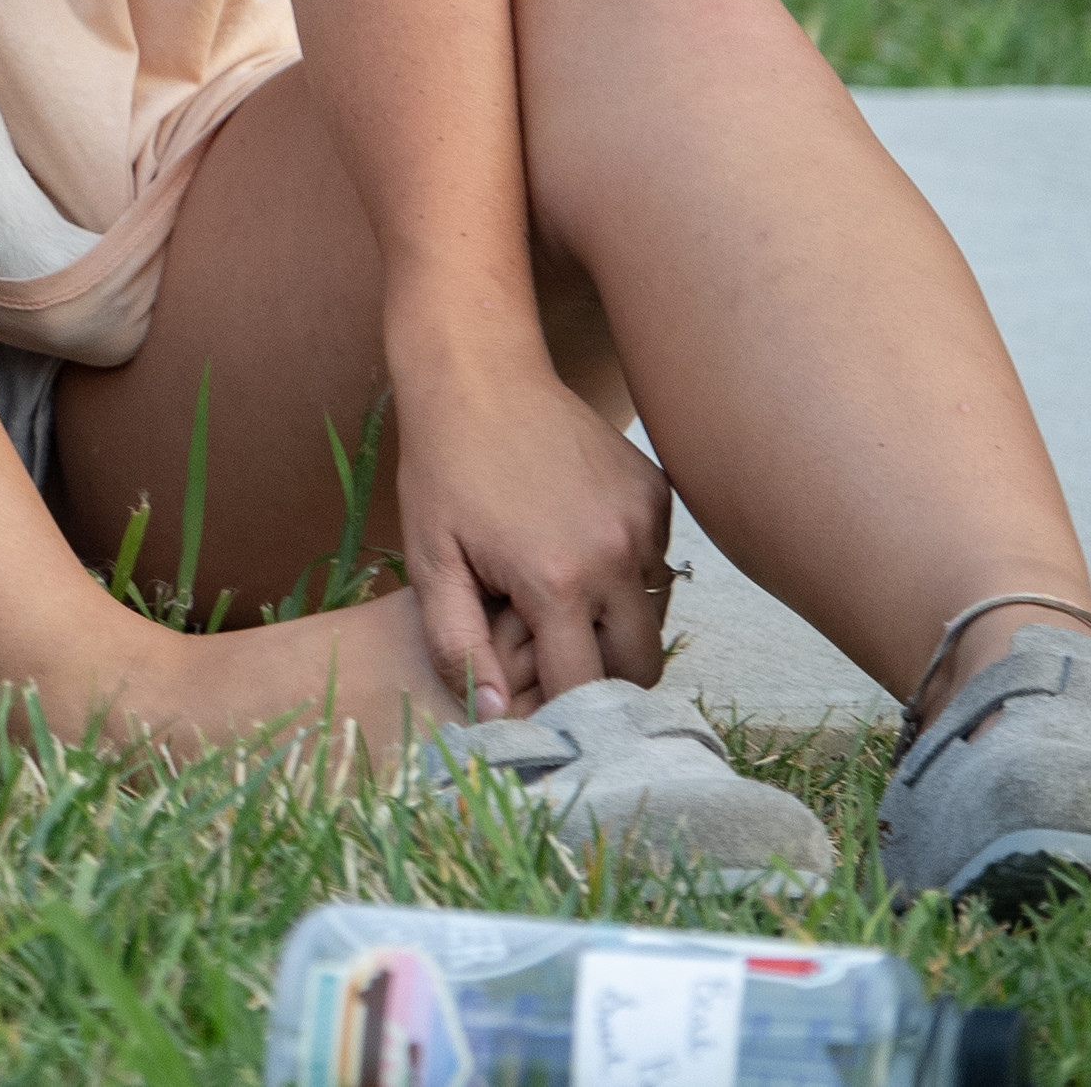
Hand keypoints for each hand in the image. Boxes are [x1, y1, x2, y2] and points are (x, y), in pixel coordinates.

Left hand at [390, 342, 678, 716]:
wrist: (480, 375)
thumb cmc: (443, 469)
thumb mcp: (431, 558)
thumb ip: (459, 643)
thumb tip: (495, 715)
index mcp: (558, 580)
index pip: (585, 688)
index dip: (561, 710)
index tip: (540, 710)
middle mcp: (617, 557)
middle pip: (639, 665)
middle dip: (603, 680)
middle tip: (555, 660)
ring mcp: (647, 524)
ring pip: (652, 615)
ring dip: (615, 625)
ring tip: (558, 595)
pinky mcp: (659, 496)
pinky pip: (655, 563)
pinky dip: (625, 573)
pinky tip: (575, 545)